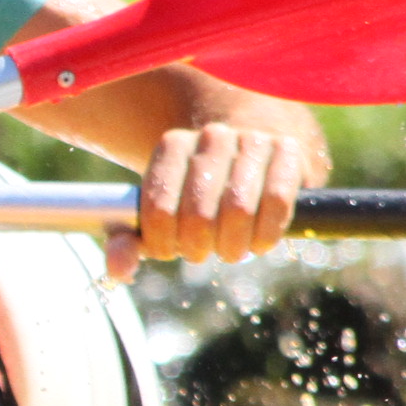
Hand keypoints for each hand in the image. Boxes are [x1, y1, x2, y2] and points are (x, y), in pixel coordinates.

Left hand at [117, 115, 327, 275]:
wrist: (253, 150)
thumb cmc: (197, 191)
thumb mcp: (159, 208)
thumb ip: (130, 239)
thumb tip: (118, 268)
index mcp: (172, 146)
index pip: (158, 210)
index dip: (162, 243)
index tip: (169, 250)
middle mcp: (211, 137)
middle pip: (198, 214)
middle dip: (198, 247)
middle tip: (202, 252)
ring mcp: (252, 140)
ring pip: (238, 210)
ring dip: (232, 246)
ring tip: (229, 250)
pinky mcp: (287, 151)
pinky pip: (276, 202)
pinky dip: (265, 235)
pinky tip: (257, 243)